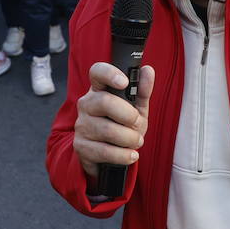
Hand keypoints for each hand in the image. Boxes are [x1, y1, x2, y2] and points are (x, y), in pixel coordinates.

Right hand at [73, 62, 155, 179]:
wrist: (109, 157)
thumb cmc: (122, 126)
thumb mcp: (136, 108)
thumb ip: (142, 91)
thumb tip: (148, 70)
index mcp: (99, 90)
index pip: (97, 72)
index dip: (109, 74)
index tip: (124, 82)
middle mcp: (86, 104)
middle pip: (104, 102)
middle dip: (128, 115)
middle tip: (137, 123)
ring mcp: (81, 125)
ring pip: (107, 130)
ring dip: (129, 138)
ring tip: (136, 141)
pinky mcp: (81, 146)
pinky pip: (104, 151)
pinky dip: (123, 155)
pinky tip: (131, 155)